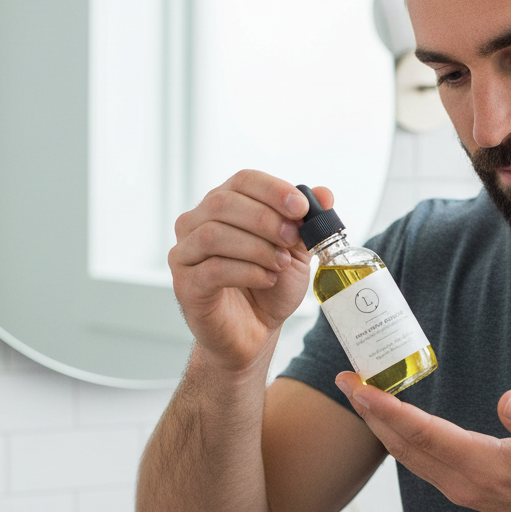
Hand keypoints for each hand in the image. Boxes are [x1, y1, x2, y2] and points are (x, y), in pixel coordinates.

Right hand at [170, 171, 329, 370]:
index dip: (273, 190)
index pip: (243, 181)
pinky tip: (267, 279)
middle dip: (265, 219)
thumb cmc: (270, 285)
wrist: (254, 331)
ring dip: (256, 247)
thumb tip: (325, 194)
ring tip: (281, 263)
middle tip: (292, 239)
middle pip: (223, 202)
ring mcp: (185, 253)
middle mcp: (196, 223)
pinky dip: (247, 272)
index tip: (300, 208)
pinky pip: (212, 269)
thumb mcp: (296, 250)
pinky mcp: (185, 284)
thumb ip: (307, 221)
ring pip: (214, 234)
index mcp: (223, 205)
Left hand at [335, 375, 510, 511]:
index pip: (424, 434)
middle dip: (370, 411)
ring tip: (356, 392)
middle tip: (344, 377)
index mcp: (485, 467)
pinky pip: (416, 459)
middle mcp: (463, 482)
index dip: (388, 410)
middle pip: (403, 444)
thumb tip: (510, 401)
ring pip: (405, 454)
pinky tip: (387, 417)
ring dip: (377, 423)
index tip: (360, 387)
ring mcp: (458, 488)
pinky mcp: (459, 487)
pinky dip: (395, 435)